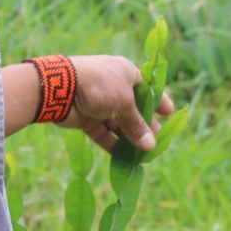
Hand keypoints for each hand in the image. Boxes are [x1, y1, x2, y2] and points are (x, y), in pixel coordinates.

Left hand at [58, 54, 175, 152]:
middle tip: (157, 140)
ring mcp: (99, 103)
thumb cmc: (101, 86)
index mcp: (125, 73)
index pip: (146, 88)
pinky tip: (124, 158)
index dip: (158, 101)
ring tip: (143, 154)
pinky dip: (113, 144)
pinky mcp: (86, 118)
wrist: (61, 87)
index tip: (169, 113)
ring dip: (129, 138)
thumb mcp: (125, 104)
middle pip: (133, 109)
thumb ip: (137, 125)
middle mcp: (113, 87)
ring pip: (118, 123)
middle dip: (145, 125)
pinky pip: (103, 133)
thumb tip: (151, 145)